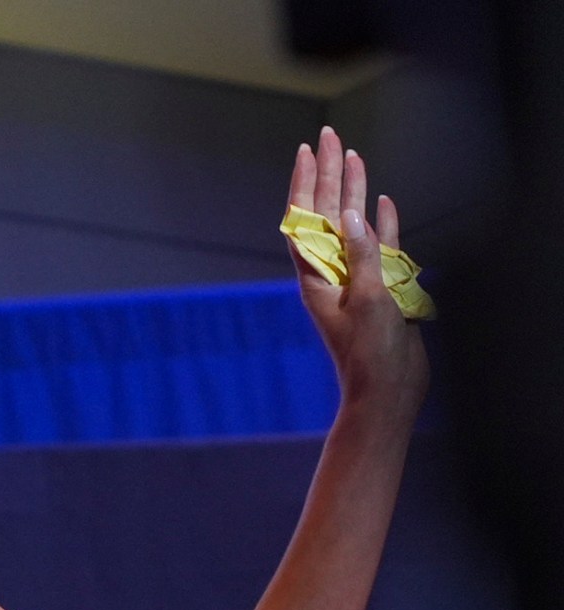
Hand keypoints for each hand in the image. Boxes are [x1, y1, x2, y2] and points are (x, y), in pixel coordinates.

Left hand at [288, 125, 428, 417]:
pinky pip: (379, 247)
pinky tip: (382, 201)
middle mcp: (332, 272)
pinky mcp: (380, 287)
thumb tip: (355, 214)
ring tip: (354, 157)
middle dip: (328, 174)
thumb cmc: (371, 353)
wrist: (387, 391)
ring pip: (353, 224)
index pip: (306, 219)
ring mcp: (356, 278)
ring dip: (353, 191)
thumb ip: (363, 256)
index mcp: (317, 276)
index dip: (307, 182)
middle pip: (327, 213)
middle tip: (330, 136)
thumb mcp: (368, 300)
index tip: (308, 150)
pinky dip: (381, 223)